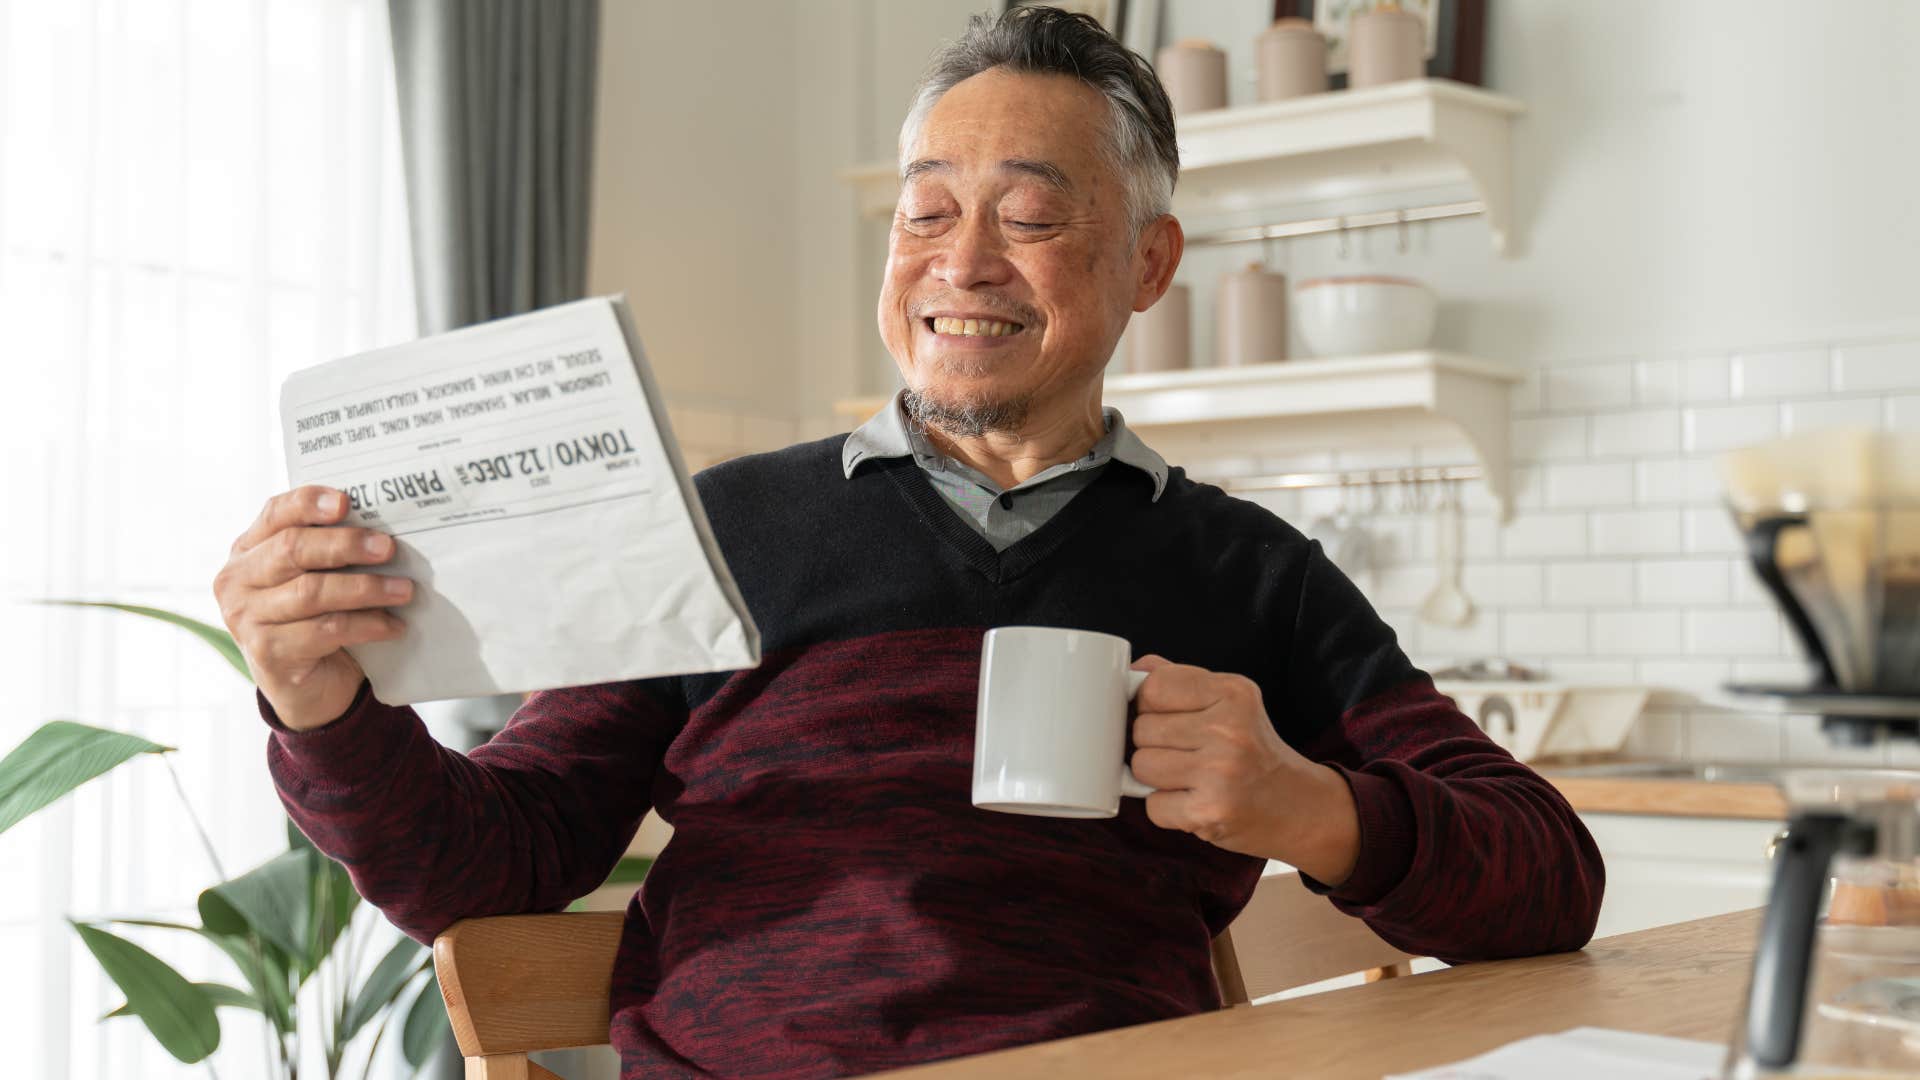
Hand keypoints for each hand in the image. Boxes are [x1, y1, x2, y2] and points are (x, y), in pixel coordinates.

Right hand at [213, 486, 411, 730]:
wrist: (307, 686)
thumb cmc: (315, 619)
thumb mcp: (316, 577)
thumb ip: (329, 551)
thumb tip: (382, 527)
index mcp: (248, 550)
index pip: (275, 513)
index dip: (309, 503)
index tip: (346, 502)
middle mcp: (237, 580)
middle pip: (292, 549)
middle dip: (346, 545)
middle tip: (389, 548)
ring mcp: (246, 618)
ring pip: (312, 592)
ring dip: (366, 588)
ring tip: (404, 590)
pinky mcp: (267, 652)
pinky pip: (326, 630)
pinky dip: (366, 625)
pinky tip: (392, 626)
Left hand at [1128, 654, 1360, 885]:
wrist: (1301, 808)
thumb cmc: (1255, 752)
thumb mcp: (1231, 702)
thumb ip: (1183, 681)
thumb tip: (1134, 669)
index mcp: (1233, 692)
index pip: (1154, 686)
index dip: (1148, 705)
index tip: (1164, 716)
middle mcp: (1229, 729)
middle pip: (1142, 729)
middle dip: (1153, 744)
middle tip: (1187, 753)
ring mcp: (1220, 772)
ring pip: (1141, 766)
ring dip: (1156, 778)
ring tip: (1190, 778)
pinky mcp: (1210, 812)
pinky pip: (1152, 806)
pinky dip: (1166, 808)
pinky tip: (1195, 802)